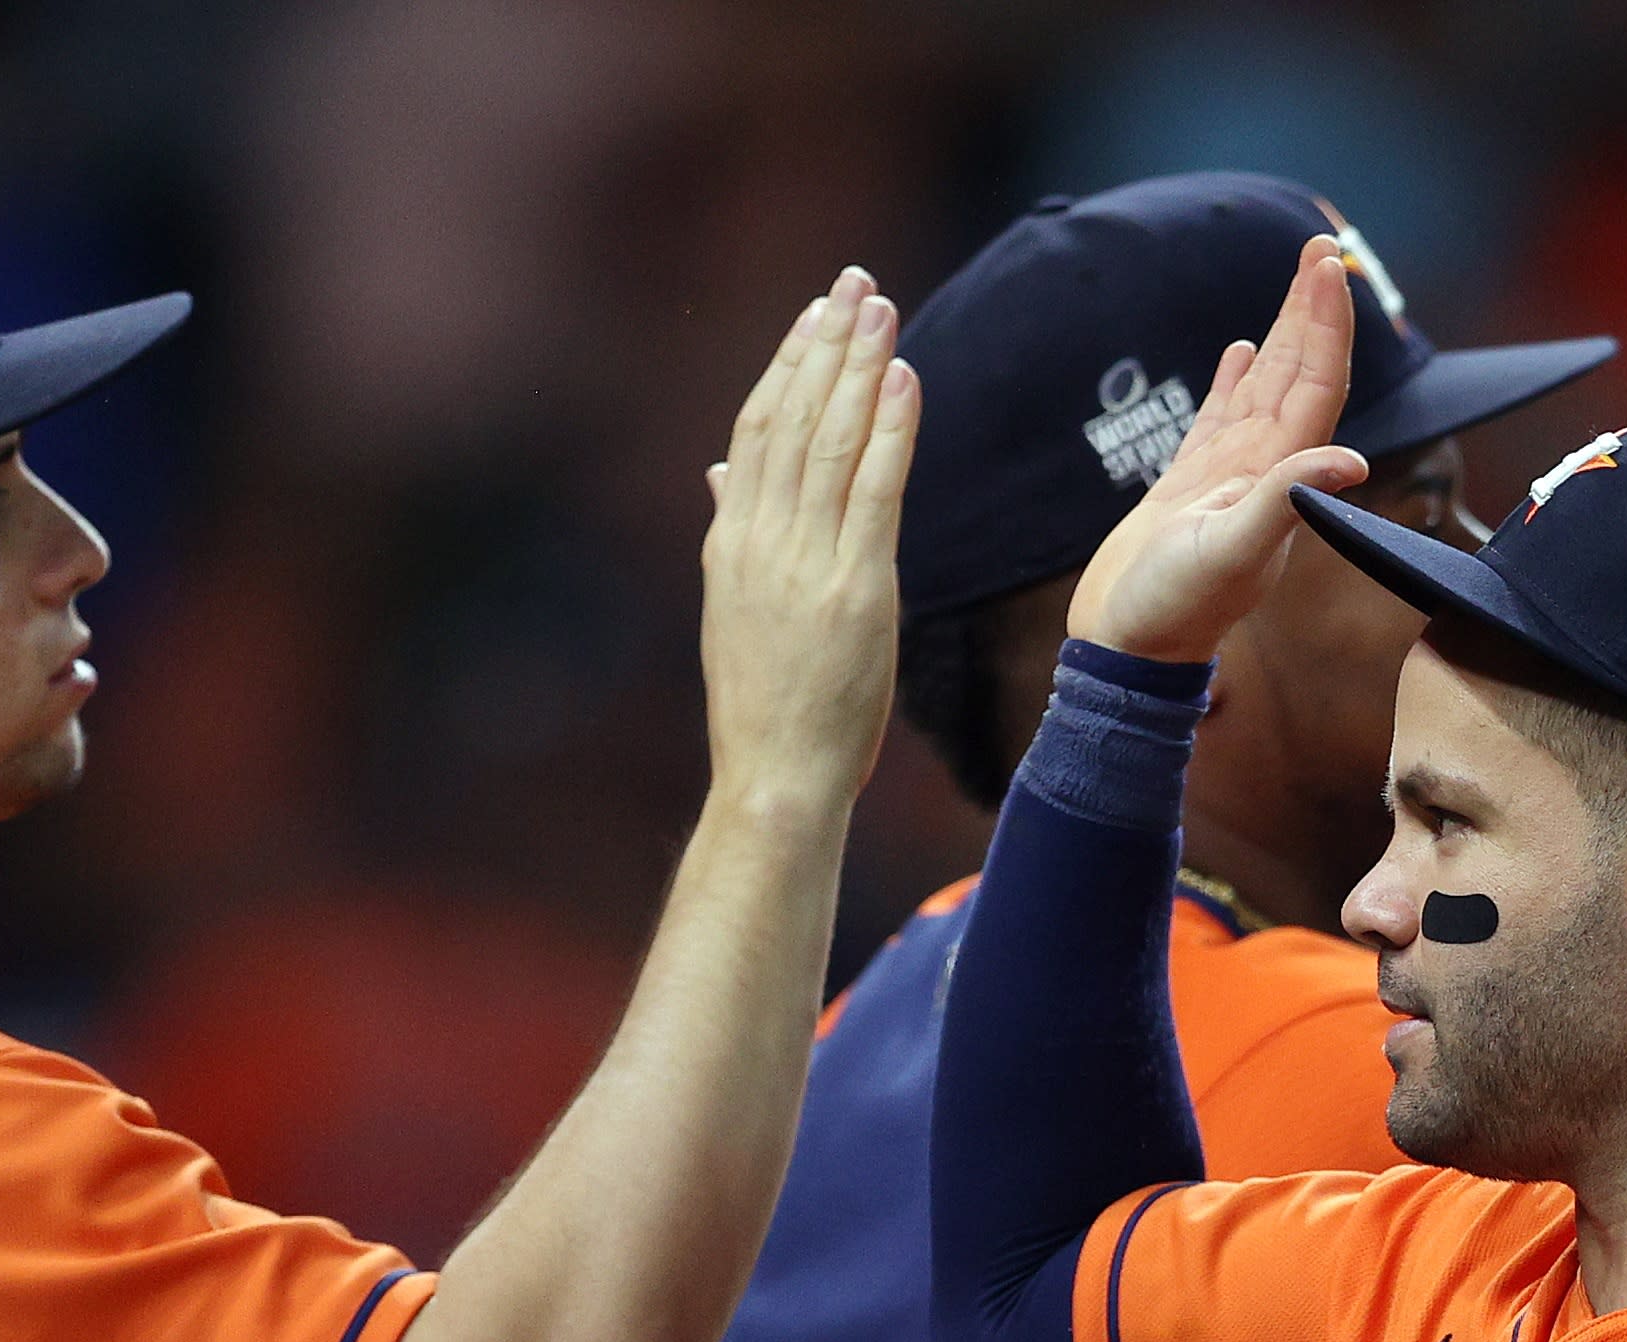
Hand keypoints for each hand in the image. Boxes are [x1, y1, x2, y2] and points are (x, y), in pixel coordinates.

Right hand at [700, 272, 921, 822]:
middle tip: (855, 282)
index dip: (788, 363)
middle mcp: (760, 538)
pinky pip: (874, 490)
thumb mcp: (734, 607)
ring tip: (880, 308)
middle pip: (793, 417)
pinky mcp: (855, 588)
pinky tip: (904, 380)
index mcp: (731, 539)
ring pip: (830, 440)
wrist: (776, 775)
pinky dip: (890, 429)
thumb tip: (722, 473)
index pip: (758, 427)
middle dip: (826, 343)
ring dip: (858, 367)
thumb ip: (732, 530)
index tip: (816, 313)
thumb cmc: (766, 703)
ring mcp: (804, 561)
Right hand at [1069, 239, 1371, 664]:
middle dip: (1313, 310)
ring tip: (1299, 282)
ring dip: (1284, 334)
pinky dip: (1236, 380)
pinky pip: (1223, 418)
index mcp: (1279, 478)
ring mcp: (1228, 476)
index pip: (1315, 384)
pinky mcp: (1192, 485)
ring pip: (1265, 387)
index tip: (1330, 266)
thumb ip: (1285, 503)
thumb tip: (1351, 462)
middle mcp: (1263, 470)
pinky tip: (1241, 351)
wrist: (1127, 648)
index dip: (1328, 324)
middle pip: (1299, 374)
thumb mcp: (1228, 553)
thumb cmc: (1172, 609)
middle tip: (1320, 246)